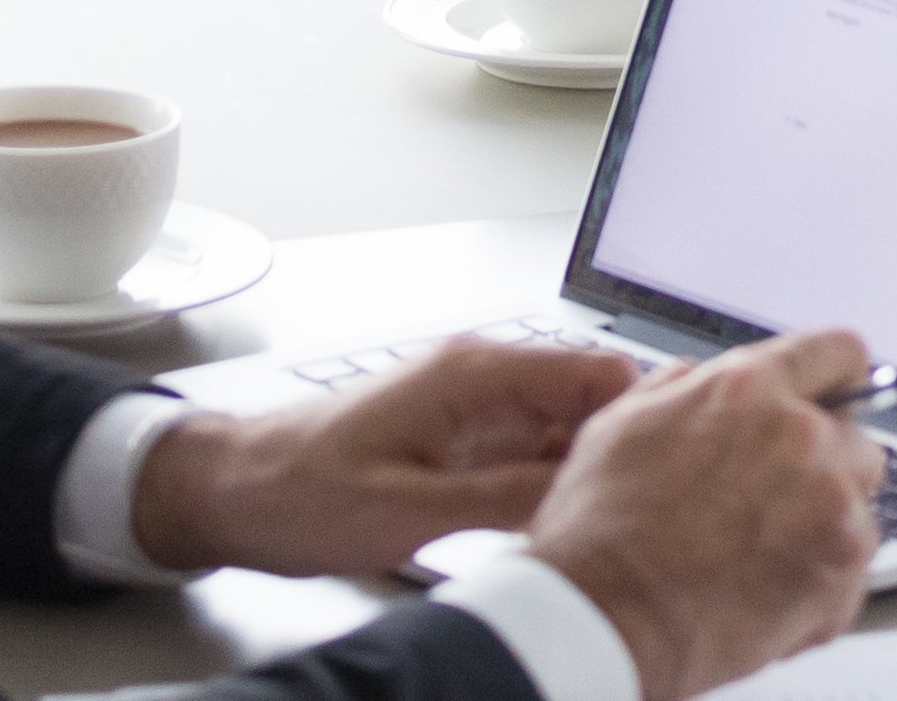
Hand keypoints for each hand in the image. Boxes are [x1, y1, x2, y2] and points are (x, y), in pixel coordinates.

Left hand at [128, 332, 639, 580]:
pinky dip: (555, 484)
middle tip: (642, 511)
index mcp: (476, 373)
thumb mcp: (406, 510)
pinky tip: (559, 524)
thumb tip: (586, 489)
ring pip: (567, 429)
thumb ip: (502, 495)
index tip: (665, 468)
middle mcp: (483, 376)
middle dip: (624, 449)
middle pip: (592, 400)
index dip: (642, 417)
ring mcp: (475, 406)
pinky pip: (534, 451)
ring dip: (589, 472)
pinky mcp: (463, 437)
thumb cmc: (297, 491)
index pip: (597, 372)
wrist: (230, 490)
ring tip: (606, 525)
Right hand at [522, 330, 887, 700]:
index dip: (837, 380)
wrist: (599, 620)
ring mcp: (829, 502)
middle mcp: (800, 434)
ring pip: (856, 506)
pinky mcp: (839, 568)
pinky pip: (853, 573)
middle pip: (855, 437)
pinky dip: (819, 589)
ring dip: (822, 528)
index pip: (836, 354)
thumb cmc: (598, 534)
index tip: (836, 400)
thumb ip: (681, 388)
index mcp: (749, 388)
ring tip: (759, 559)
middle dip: (824, 466)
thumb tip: (703, 380)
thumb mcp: (621, 424)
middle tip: (772, 505)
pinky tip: (765, 597)